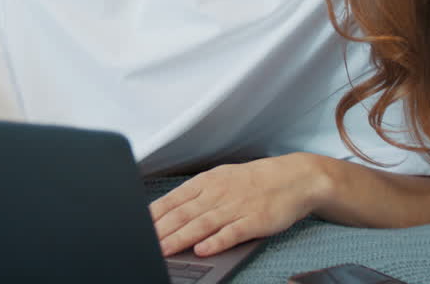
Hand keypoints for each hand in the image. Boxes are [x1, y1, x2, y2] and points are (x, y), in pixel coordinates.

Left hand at [149, 154, 322, 257]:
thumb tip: (168, 210)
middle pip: (183, 214)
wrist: (294, 178)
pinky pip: (232, 232)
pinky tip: (202, 250)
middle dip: (160, 230)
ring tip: (163, 250)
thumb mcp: (221, 179)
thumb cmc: (253, 181)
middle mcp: (218, 193)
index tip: (136, 226)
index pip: (172, 199)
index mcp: (207, 182)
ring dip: (180, 238)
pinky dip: (216, 241)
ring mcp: (236, 207)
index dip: (153, 215)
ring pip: (202, 224)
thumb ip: (196, 194)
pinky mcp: (254, 221)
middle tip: (142, 243)